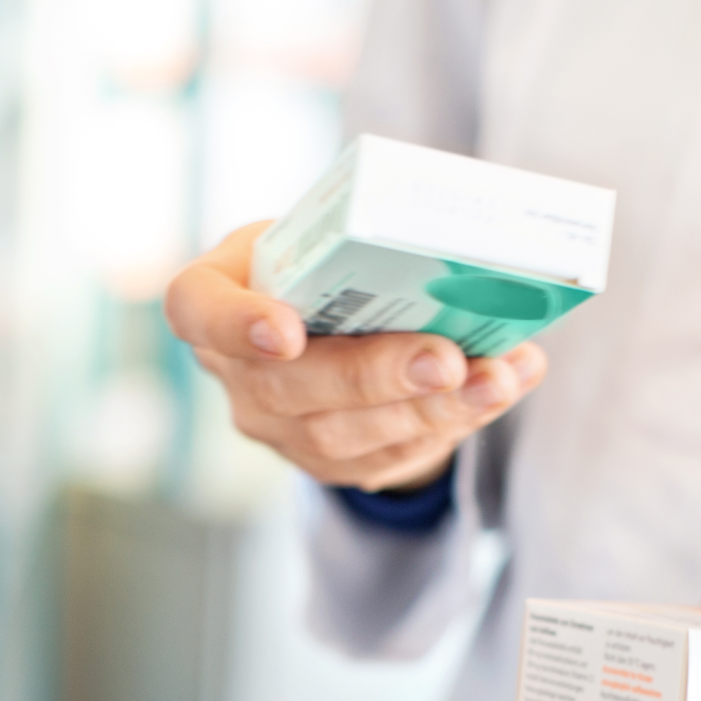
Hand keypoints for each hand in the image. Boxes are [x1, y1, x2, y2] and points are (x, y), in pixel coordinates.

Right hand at [165, 222, 547, 491]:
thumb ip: (363, 241)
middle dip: (378, 376)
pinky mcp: (337, 465)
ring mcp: (283, 432)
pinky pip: (396, 453)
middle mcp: (238, 374)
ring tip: (497, 380)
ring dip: (435, 409)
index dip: (235, 324)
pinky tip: (504, 387)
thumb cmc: (325, 267)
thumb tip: (464, 251)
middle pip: (291, 388)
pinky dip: (460, 418)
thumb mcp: (322, 235)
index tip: (285, 332)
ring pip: (350, 435)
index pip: (196, 309)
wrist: (336, 332)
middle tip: (446, 360)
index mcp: (216, 296)